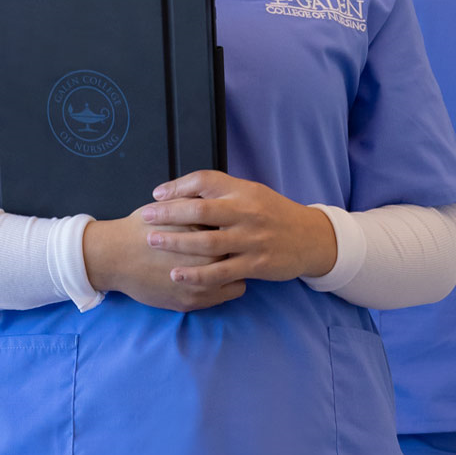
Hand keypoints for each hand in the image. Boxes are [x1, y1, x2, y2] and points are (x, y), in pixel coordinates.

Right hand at [82, 214, 246, 310]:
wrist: (115, 256)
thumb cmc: (142, 228)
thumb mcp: (171, 206)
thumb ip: (198, 202)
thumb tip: (221, 198)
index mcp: (207, 234)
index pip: (237, 231)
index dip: (234, 227)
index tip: (230, 226)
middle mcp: (209, 261)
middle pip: (240, 255)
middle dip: (236, 249)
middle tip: (230, 244)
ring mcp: (202, 285)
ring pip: (238, 278)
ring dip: (232, 271)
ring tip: (222, 262)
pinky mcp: (192, 302)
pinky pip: (223, 296)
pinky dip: (220, 286)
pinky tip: (211, 276)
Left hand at [131, 170, 340, 288]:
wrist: (310, 238)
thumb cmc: (272, 214)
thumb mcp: (251, 193)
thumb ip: (219, 190)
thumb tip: (177, 191)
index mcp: (243, 192)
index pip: (206, 180)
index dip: (178, 186)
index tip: (155, 195)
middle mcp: (247, 213)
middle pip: (201, 209)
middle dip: (169, 214)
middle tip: (145, 217)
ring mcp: (252, 240)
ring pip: (208, 242)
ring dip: (177, 243)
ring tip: (152, 242)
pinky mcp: (256, 265)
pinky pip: (221, 272)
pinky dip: (197, 274)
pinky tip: (176, 274)